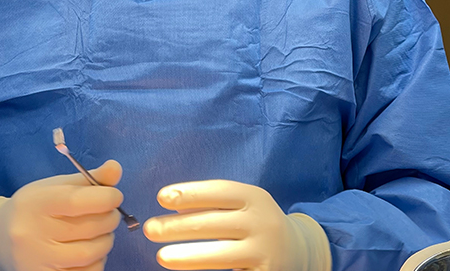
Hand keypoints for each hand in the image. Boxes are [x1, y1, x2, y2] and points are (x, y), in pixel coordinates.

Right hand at [0, 160, 122, 270]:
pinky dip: (97, 261)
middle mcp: (32, 235)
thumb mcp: (56, 185)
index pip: (77, 201)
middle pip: (88, 228)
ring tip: (103, 231)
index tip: (115, 195)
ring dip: (106, 240)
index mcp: (36, 204)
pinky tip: (91, 249)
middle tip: (112, 213)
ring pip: (89, 253)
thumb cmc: (35, 206)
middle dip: (110, 218)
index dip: (105, 198)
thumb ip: (89, 178)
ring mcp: (37, 262)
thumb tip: (116, 168)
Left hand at [143, 179, 331, 270]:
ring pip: (220, 255)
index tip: (162, 197)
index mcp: (254, 197)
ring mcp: (264, 252)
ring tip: (161, 256)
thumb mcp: (245, 205)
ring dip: (188, 256)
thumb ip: (217, 204)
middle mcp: (261, 222)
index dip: (190, 193)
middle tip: (150, 228)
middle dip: (177, 226)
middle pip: (213, 223)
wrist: (300, 251)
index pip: (219, 191)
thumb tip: (174, 206)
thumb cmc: (257, 222)